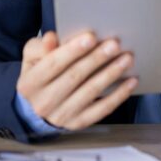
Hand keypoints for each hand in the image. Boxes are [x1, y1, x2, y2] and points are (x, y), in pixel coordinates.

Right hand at [15, 30, 137, 130]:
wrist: (37, 106)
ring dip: (111, 74)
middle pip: (74, 77)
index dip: (72, 51)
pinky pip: (102, 109)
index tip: (91, 37)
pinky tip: (131, 81)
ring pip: (90, 92)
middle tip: (115, 45)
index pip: (53, 64)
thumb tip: (52, 38)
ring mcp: (61, 116)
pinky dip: (119, 95)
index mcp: (30, 83)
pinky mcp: (78, 123)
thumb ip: (40, 46)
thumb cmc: (40, 73)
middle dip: (96, 59)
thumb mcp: (32, 58)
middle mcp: (44, 102)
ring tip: (127, 59)